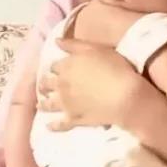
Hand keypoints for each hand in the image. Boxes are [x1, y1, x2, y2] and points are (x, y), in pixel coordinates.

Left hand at [38, 38, 156, 131]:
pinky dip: (53, 125)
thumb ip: (74, 44)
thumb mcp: (96, 48)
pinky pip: (59, 124)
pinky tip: (49, 126)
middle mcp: (61, 85)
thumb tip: (56, 41)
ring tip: (42, 104)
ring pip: (48, 104)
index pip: (54, 65)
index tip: (59, 68)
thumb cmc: (115, 68)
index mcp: (66, 66)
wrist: (125, 96)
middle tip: (47, 85)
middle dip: (45, 83)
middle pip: (46, 84)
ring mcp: (65, 104)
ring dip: (43, 103)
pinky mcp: (73, 119)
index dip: (56, 67)